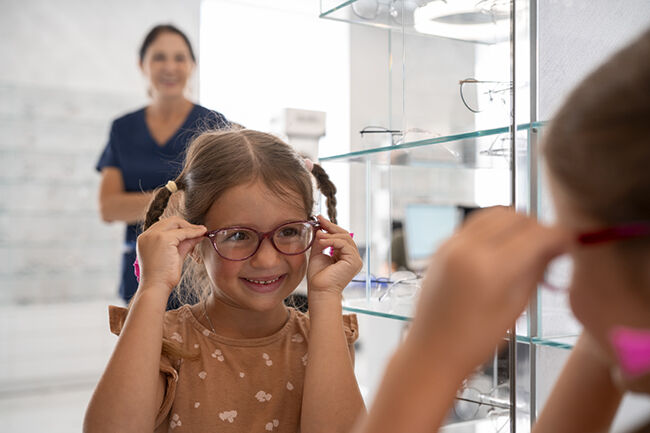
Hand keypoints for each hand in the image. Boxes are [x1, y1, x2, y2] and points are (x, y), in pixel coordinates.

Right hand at [136, 216, 206, 294]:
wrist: (156, 287)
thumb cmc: (163, 277)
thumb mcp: (174, 255)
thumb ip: (184, 244)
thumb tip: (198, 234)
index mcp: (146, 239)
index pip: (164, 226)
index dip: (180, 227)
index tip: (193, 232)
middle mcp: (147, 235)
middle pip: (170, 221)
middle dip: (186, 225)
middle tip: (200, 231)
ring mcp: (154, 236)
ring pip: (176, 223)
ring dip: (190, 228)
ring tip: (202, 233)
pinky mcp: (163, 239)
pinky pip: (183, 232)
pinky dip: (193, 232)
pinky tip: (202, 234)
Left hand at [307, 215, 362, 295]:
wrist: (319, 290)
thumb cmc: (318, 277)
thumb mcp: (318, 253)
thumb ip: (320, 241)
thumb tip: (320, 228)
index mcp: (345, 256)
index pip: (341, 237)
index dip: (330, 227)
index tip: (319, 218)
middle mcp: (353, 257)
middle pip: (345, 235)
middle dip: (331, 226)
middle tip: (319, 219)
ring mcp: (355, 260)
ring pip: (345, 238)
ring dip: (330, 234)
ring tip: (318, 234)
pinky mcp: (354, 262)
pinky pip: (344, 244)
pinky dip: (332, 241)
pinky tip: (321, 241)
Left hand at [406, 207, 569, 375]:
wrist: (431, 349)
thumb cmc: (475, 340)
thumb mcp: (516, 307)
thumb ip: (537, 269)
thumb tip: (557, 245)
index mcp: (489, 267)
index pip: (536, 235)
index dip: (559, 236)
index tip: (571, 243)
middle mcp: (467, 247)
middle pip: (516, 217)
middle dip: (538, 228)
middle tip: (549, 249)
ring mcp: (451, 243)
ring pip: (495, 213)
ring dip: (516, 224)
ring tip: (527, 248)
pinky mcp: (443, 245)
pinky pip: (476, 223)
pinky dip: (495, 228)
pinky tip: (503, 248)